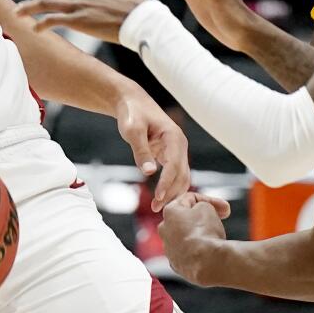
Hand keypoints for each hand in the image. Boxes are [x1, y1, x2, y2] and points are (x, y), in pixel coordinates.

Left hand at [13, 0, 146, 43]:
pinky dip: (41, 22)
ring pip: (47, 3)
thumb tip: (105, 3)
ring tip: (18, 15)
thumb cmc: (134, 9)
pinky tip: (34, 28)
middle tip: (20, 7)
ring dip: (30, 8)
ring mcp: (79, 4)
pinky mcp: (79, 19)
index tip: (41, 1)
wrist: (139, 16)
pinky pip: (53, 19)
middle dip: (34, 1)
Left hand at [114, 93, 190, 210]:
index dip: (167, 184)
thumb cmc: (132, 114)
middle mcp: (180, 144)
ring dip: (172, 193)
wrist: (131, 102)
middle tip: (156, 209)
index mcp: (174, 137)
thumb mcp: (133, 131)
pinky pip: (174, 174)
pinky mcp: (170, 154)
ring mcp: (177, 150)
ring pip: (181, 176)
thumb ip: (141, 151)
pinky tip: (160, 198)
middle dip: (171, 193)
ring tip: (157, 207)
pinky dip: (170, 187)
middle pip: (182, 174)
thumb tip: (149, 173)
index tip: (158, 199)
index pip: (174, 166)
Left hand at [159, 192, 231, 284]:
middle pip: (186, 219)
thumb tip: (200, 211)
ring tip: (215, 236)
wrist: (207, 262)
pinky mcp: (176, 264)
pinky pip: (188, 252)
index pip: (190, 199)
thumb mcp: (206, 207)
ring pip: (187, 236)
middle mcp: (165, 230)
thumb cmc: (205, 232)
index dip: (210, 201)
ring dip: (199, 234)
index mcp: (169, 212)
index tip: (224, 208)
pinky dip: (197, 250)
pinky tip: (208, 251)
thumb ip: (201, 205)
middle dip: (202, 217)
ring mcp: (169, 249)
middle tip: (220, 218)